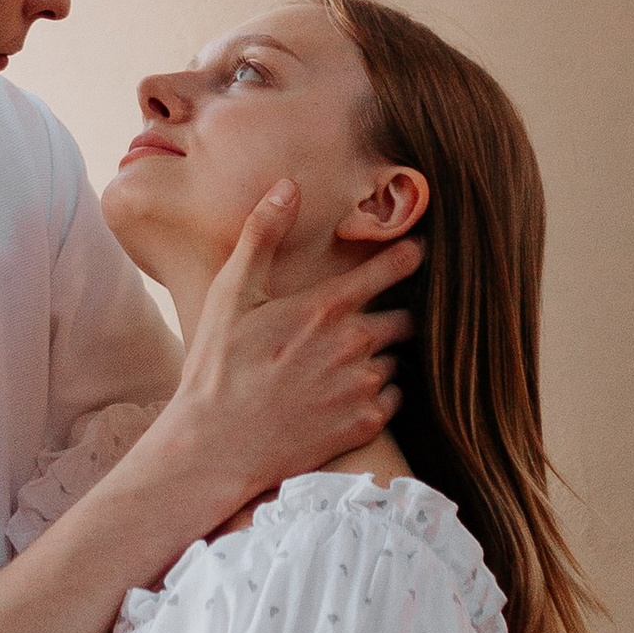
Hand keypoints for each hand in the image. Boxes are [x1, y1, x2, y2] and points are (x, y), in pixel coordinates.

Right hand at [164, 179, 419, 511]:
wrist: (215, 447)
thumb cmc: (218, 367)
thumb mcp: (231, 293)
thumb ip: (262, 235)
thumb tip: (287, 185)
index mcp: (327, 307)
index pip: (393, 267)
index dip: (410, 255)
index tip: (418, 249)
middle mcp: (356, 344)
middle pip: (405, 319)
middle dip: (392, 315)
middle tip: (364, 322)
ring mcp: (364, 387)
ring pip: (397, 360)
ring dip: (381, 357)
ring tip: (344, 365)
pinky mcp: (366, 424)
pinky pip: (393, 398)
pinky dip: (378, 394)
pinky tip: (345, 394)